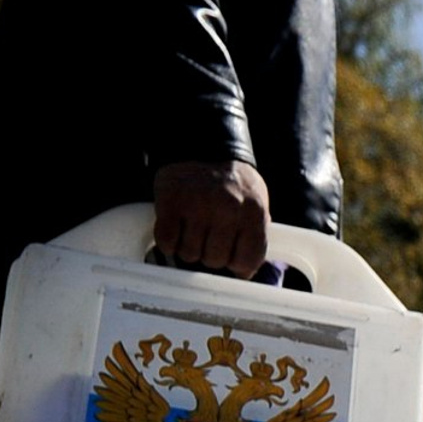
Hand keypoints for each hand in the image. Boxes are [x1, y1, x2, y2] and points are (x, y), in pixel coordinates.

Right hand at [153, 158, 271, 275]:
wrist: (203, 146)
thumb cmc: (232, 184)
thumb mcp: (256, 205)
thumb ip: (254, 237)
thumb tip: (245, 275)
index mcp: (254, 213)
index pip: (246, 263)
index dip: (236, 265)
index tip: (230, 256)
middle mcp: (228, 209)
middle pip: (215, 262)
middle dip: (210, 253)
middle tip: (208, 234)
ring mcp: (198, 205)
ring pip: (189, 255)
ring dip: (188, 247)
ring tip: (193, 227)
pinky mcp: (171, 202)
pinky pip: (167, 242)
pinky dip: (168, 240)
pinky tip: (176, 226)